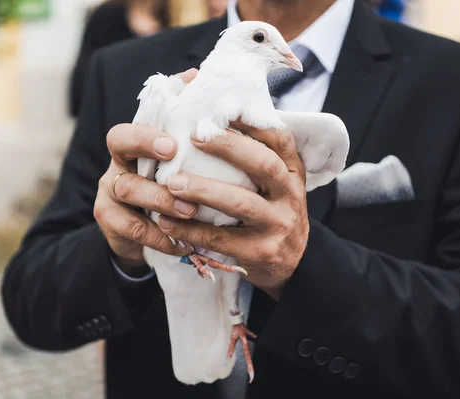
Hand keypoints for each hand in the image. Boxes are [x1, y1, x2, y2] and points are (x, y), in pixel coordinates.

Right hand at [94, 70, 198, 275]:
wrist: (143, 232)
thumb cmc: (166, 185)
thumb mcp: (175, 157)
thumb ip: (181, 119)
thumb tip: (197, 75)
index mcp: (133, 147)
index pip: (126, 130)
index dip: (144, 134)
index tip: (172, 144)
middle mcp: (116, 166)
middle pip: (119, 150)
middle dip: (147, 154)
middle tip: (178, 167)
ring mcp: (109, 195)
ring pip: (128, 191)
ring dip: (162, 200)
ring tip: (191, 209)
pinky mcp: (111, 224)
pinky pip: (134, 229)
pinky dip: (162, 236)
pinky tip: (183, 241)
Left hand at [156, 122, 309, 299]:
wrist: (293, 264)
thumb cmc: (271, 212)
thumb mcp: (276, 183)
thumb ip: (255, 157)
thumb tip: (214, 119)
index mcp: (292, 172)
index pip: (280, 139)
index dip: (253, 121)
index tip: (222, 106)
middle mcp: (290, 195)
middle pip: (264, 165)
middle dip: (228, 148)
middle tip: (194, 135)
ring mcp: (278, 225)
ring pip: (241, 203)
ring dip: (204, 190)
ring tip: (173, 183)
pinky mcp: (261, 253)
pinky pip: (222, 239)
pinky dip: (191, 229)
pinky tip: (166, 221)